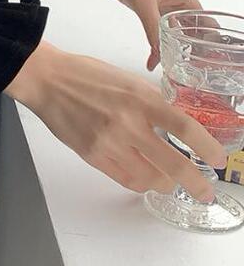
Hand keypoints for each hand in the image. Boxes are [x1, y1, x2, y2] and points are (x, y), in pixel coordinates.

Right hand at [5, 42, 228, 200]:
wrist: (47, 80)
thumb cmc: (84, 75)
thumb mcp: (127, 80)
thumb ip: (151, 103)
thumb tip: (176, 125)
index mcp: (139, 98)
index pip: (185, 128)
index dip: (208, 148)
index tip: (217, 159)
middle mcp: (127, 123)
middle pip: (174, 164)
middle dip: (196, 184)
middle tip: (205, 191)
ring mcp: (109, 142)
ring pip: (151, 179)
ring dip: (165, 183)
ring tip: (168, 180)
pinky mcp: (93, 156)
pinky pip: (126, 179)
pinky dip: (140, 181)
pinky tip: (143, 176)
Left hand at [93, 0, 202, 71]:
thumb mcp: (144, 2)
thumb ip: (153, 29)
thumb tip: (159, 54)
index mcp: (186, 1)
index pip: (209, 28)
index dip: (211, 47)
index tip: (207, 65)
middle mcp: (179, 6)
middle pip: (194, 34)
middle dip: (194, 53)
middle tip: (190, 74)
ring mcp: (164, 10)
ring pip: (176, 35)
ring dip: (175, 51)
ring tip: (175, 71)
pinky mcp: (149, 12)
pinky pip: (159, 33)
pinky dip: (159, 46)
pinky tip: (155, 60)